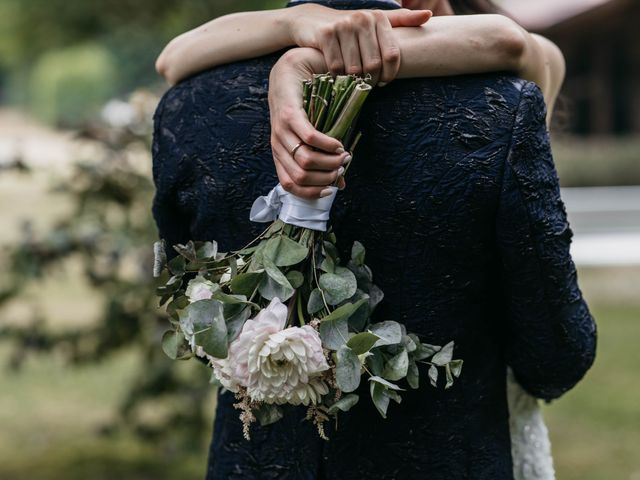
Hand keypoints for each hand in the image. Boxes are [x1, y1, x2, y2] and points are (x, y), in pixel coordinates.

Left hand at [269, 48, 347, 199]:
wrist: (290, 72)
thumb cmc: (303, 107)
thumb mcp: (309, 137)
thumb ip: (321, 159)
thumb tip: (340, 183)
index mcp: (280, 155)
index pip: (290, 185)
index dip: (311, 193)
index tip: (330, 188)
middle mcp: (277, 146)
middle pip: (300, 176)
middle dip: (325, 177)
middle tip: (341, 168)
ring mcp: (282, 131)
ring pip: (305, 160)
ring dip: (329, 162)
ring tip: (343, 155)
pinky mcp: (290, 115)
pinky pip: (309, 138)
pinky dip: (327, 145)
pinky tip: (337, 143)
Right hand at [287, 4, 431, 84]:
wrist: (312, 20)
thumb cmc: (349, 27)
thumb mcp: (375, 21)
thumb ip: (401, 20)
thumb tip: (429, 15)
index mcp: (379, 17)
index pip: (392, 55)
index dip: (390, 74)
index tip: (384, 82)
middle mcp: (363, 18)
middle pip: (374, 65)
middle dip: (371, 80)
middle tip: (366, 84)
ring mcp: (343, 26)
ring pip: (355, 69)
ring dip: (353, 80)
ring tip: (352, 80)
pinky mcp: (326, 34)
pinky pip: (337, 67)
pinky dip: (337, 76)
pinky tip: (337, 74)